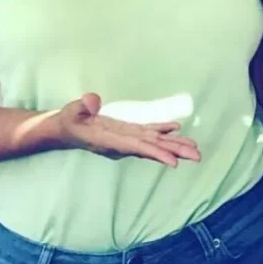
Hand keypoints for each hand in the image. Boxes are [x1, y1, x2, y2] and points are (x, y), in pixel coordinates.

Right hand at [54, 94, 200, 166]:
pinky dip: (163, 131)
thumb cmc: (68, 121)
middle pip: (153, 149)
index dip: (157, 154)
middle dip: (175, 152)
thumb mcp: (71, 112)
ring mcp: (126, 138)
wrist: (64, 128)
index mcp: (112, 141)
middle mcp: (123, 143)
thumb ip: (81, 107)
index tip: (174, 162)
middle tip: (198, 156)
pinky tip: (176, 129)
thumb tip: (92, 100)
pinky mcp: (127, 132)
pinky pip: (148, 133)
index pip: (138, 149)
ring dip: (174, 144)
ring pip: (154, 142)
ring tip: (195, 148)